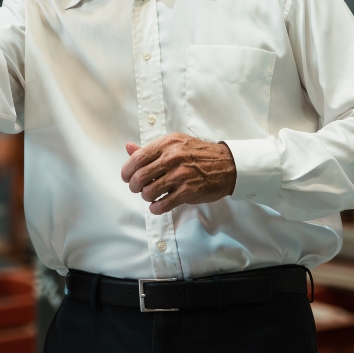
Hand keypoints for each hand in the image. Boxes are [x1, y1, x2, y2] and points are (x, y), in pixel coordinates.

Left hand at [119, 133, 236, 214]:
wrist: (227, 164)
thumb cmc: (198, 154)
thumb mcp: (175, 144)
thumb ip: (150, 148)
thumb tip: (129, 147)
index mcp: (167, 145)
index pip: (137, 158)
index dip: (127, 170)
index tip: (126, 177)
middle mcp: (173, 158)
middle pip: (140, 177)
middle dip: (134, 186)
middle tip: (137, 188)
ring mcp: (181, 175)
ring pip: (149, 192)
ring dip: (146, 196)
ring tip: (150, 195)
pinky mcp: (188, 191)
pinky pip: (163, 204)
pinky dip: (156, 208)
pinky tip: (157, 205)